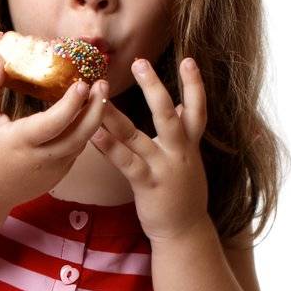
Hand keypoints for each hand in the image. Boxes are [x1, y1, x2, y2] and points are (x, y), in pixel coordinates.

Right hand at [0, 39, 107, 211]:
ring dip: (94, 118)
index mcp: (21, 142)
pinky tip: (88, 110)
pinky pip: (76, 149)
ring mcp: (54, 169)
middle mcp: (42, 158)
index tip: (83, 83)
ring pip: (82, 142)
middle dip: (96, 109)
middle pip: (79, 135)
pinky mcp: (60, 174)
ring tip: (99, 92)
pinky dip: (85, 130)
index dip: (71, 104)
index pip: (53, 123)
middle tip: (103, 84)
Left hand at [90, 56, 208, 238]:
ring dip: (117, 115)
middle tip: (140, 62)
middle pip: (168, 114)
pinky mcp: (147, 185)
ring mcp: (163, 168)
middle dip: (154, 87)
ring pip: (138, 136)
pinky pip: (125, 162)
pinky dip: (109, 147)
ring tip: (100, 96)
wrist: (184, 231)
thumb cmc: (182, 194)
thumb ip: (185, 132)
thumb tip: (182, 104)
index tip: (189, 59)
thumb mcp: (189, 160)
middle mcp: (179, 152)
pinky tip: (94, 135)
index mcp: (189, 145)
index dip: (195, 85)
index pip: (197, 109)